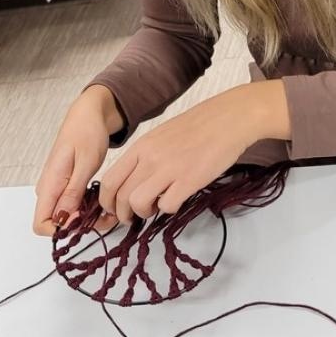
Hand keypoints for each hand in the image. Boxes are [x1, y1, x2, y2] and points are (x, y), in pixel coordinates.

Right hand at [33, 85, 122, 235]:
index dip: (62, 230)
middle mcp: (49, 189)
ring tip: (109, 210)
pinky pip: (72, 206)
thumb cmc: (87, 132)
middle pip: (55, 224)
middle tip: (106, 217)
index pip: (40, 224)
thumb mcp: (86, 162)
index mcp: (50, 184)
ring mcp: (57, 188)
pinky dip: (88, 209)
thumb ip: (73, 191)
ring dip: (86, 219)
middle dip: (79, 227)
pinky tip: (103, 203)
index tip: (84, 221)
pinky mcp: (66, 186)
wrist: (88, 115)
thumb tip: (64, 218)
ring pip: (65, 217)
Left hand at [98, 80, 289, 222]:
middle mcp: (150, 158)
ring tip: (155, 208)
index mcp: (141, 147)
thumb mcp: (161, 137)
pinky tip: (177, 200)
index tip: (115, 209)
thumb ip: (145, 158)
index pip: (109, 180)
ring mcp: (168, 170)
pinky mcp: (189, 180)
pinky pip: (167, 206)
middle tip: (132, 217)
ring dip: (144, 212)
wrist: (228, 119)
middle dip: (122, 214)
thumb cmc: (198, 127)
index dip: (107, 201)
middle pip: (120, 196)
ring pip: (138, 203)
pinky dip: (168, 209)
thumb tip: (135, 182)